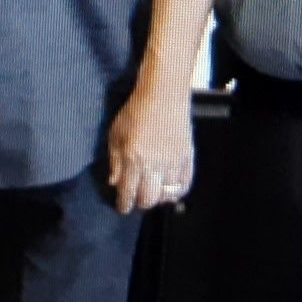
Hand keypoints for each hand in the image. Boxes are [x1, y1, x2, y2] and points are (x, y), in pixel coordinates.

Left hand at [106, 82, 193, 213]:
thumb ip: (115, 161)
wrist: (163, 94)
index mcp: (134, 159)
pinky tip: (170, 190)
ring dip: (158, 198)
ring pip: (167, 195)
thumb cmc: (135, 110)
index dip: (124, 204)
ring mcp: (173, 163)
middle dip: (140, 203)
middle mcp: (154, 165)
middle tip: (136, 199)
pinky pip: (185, 184)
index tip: (122, 207)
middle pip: (149, 199)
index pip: (128, 193)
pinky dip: (177, 191)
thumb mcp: (116, 133)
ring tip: (152, 194)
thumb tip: (114, 183)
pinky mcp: (187, 157)